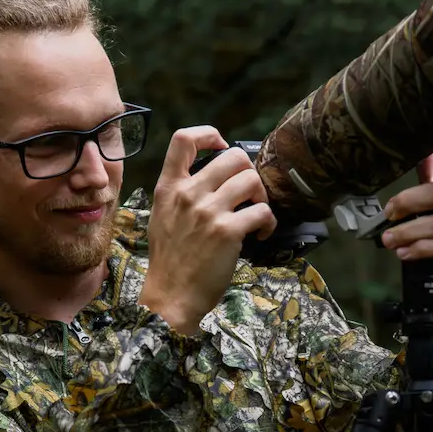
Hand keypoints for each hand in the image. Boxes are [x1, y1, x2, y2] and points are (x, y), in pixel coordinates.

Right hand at [139, 126, 276, 335]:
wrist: (170, 296)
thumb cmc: (170, 260)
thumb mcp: (163, 216)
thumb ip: (182, 193)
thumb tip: (212, 178)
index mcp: (169, 187)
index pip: (184, 139)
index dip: (209, 134)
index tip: (222, 147)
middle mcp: (188, 194)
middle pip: (233, 156)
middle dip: (249, 172)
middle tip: (249, 193)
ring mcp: (208, 212)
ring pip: (252, 180)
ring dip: (262, 196)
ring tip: (257, 213)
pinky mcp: (228, 232)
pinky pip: (262, 211)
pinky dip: (269, 222)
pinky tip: (261, 234)